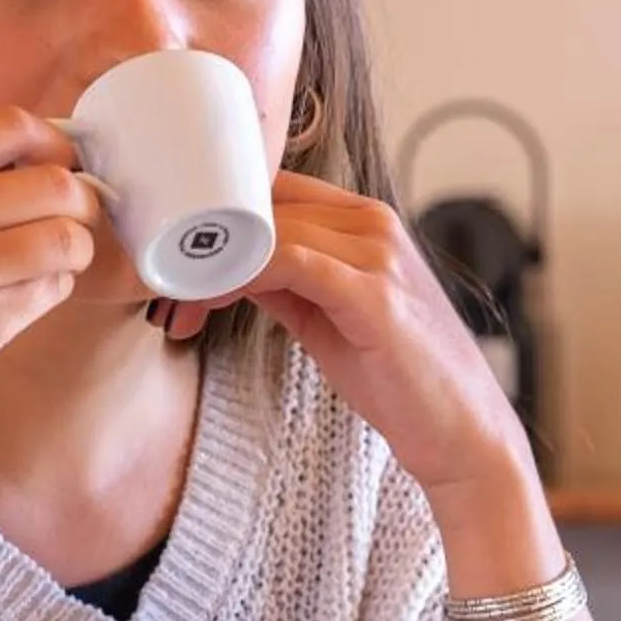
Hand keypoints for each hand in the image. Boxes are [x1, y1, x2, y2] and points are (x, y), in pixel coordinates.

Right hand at [0, 107, 98, 459]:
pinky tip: (19, 303)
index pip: (8, 126)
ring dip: (73, 252)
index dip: (51, 143)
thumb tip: (17, 167)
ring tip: (50, 265)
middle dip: (81, 202)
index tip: (59, 164)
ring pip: (66, 240)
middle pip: (55, 183)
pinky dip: (49, 293)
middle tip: (74, 221)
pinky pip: (49, 293)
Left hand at [166, 170, 529, 504]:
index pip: (275, 189)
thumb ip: (284, 282)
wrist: (461, 431)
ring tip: (172, 294)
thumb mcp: (328, 317)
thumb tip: (224, 266)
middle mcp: (374, 224)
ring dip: (212, 260)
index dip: (218, 213)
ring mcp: (378, 254)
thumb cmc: (400, 378)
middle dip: (205, 238)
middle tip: (158, 278)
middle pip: (265, 204)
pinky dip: (238, 276)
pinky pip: (287, 264)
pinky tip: (207, 298)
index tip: (172, 249)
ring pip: (270, 231)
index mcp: (366, 221)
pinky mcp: (374, 294)